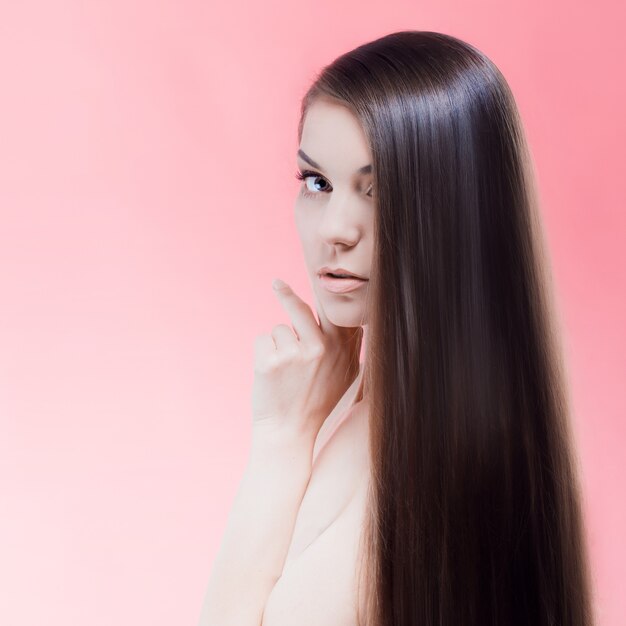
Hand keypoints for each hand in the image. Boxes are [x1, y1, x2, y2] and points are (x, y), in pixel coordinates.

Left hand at [251, 278, 362, 444]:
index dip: (325, 291)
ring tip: (284, 373)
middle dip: (285, 294)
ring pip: (278, 330)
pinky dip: (262, 354)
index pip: (332, 310)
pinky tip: (271, 376)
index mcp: (339, 349)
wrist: (290, 433)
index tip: (322, 274)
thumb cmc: (318, 404)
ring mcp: (294, 353)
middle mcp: (319, 347)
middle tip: (276, 283)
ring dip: (277, 346)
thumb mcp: (346, 376)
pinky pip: (262, 340)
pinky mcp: (270, 360)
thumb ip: (347, 348)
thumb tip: (351, 323)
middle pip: (299, 308)